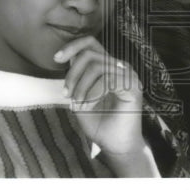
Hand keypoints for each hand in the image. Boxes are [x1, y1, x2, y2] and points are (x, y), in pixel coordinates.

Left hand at [54, 36, 144, 156]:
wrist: (116, 147)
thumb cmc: (100, 124)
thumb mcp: (81, 97)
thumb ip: (77, 78)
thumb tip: (67, 58)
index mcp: (108, 66)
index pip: (90, 43)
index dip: (72, 46)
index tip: (56, 59)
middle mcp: (119, 66)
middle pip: (89, 53)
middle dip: (72, 74)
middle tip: (67, 96)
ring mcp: (128, 75)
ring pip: (96, 66)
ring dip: (81, 87)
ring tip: (79, 105)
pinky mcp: (133, 86)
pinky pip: (107, 79)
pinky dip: (92, 93)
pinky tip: (89, 106)